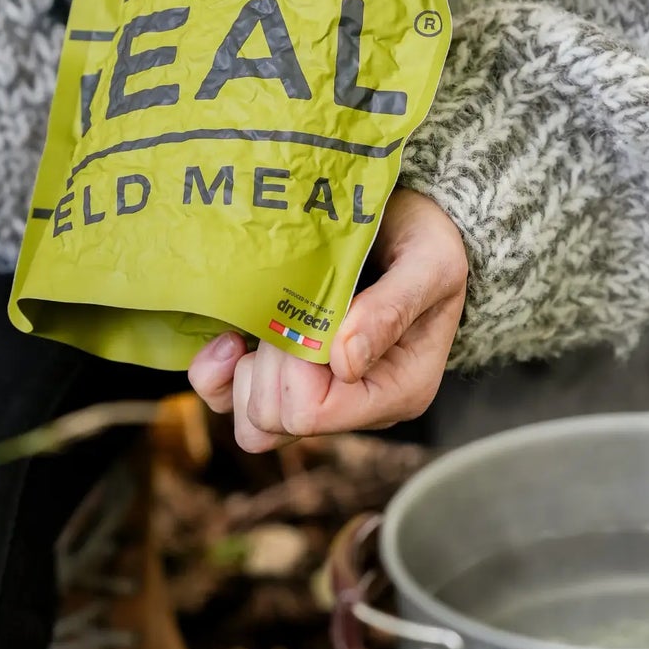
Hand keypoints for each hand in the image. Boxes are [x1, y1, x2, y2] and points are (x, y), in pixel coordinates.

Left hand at [187, 189, 466, 451]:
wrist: (408, 221)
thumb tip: (345, 363)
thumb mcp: (430, 264)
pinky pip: (228, 404)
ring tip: (269, 322)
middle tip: (295, 308)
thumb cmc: (426, 240)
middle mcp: (356, 409)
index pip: (314, 413)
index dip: (296, 365)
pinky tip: (235, 336)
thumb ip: (392, 309)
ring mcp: (317, 400)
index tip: (314, 314)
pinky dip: (218, 373)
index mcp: (395, 392)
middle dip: (273, 361)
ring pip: (252, 427)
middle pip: (276, 420)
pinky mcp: (283, 384)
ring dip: (247, 371)